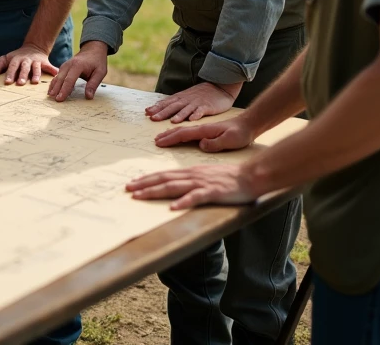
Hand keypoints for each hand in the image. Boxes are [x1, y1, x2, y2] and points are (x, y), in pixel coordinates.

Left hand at [0, 44, 58, 85]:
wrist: (33, 47)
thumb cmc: (17, 57)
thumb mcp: (7, 58)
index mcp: (16, 59)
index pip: (12, 67)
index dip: (9, 74)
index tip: (7, 82)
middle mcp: (26, 60)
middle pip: (24, 68)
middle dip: (22, 75)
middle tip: (20, 84)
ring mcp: (36, 61)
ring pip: (36, 68)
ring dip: (35, 75)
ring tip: (35, 82)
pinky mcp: (44, 62)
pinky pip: (49, 66)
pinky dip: (53, 70)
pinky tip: (56, 74)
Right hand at [46, 41, 108, 101]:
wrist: (93, 49)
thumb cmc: (97, 62)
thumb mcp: (100, 72)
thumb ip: (94, 84)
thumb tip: (88, 97)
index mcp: (78, 65)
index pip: (69, 79)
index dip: (64, 90)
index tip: (60, 99)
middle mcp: (69, 65)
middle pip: (61, 79)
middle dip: (56, 90)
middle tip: (54, 100)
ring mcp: (65, 65)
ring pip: (57, 77)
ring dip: (53, 87)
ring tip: (50, 96)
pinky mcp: (63, 67)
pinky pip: (57, 76)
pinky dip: (54, 83)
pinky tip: (52, 90)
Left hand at [126, 164, 258, 209]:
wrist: (251, 176)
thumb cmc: (230, 178)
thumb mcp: (206, 176)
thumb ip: (192, 180)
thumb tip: (176, 187)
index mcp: (191, 172)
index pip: (164, 175)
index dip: (147, 179)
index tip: (133, 183)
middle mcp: (193, 175)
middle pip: (164, 179)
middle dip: (144, 185)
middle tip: (128, 189)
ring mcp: (202, 183)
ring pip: (174, 187)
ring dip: (155, 191)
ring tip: (140, 196)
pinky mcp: (213, 192)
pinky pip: (196, 197)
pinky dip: (183, 202)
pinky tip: (173, 207)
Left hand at [146, 81, 241, 122]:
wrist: (219, 86)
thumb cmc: (201, 94)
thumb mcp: (185, 96)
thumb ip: (174, 103)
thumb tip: (158, 108)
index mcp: (181, 98)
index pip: (166, 103)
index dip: (156, 107)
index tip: (147, 113)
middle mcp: (187, 100)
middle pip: (173, 107)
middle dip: (163, 113)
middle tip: (153, 118)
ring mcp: (197, 103)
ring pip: (187, 109)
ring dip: (180, 115)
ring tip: (173, 121)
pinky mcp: (207, 106)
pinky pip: (202, 110)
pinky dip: (197, 114)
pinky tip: (193, 119)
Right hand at [153, 117, 255, 152]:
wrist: (249, 124)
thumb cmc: (241, 133)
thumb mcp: (231, 140)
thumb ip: (215, 143)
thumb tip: (201, 144)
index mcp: (204, 130)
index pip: (184, 134)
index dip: (170, 138)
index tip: (159, 143)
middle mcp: (201, 127)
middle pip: (179, 130)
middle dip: (166, 135)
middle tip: (154, 140)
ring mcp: (203, 127)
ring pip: (182, 128)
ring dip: (169, 131)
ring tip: (160, 135)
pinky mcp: (207, 130)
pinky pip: (188, 129)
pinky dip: (177, 130)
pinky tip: (174, 133)